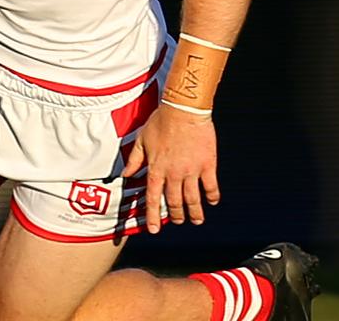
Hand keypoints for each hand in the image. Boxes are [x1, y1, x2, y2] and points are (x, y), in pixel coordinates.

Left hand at [122, 104, 219, 232]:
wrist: (184, 109)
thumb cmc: (161, 121)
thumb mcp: (142, 139)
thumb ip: (134, 159)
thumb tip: (126, 174)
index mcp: (156, 169)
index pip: (153, 198)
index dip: (153, 216)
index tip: (154, 230)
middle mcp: (173, 174)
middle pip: (174, 202)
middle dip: (176, 216)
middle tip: (178, 222)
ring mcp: (192, 170)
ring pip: (193, 199)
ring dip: (195, 212)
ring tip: (196, 220)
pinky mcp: (207, 164)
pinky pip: (211, 186)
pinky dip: (212, 196)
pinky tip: (212, 201)